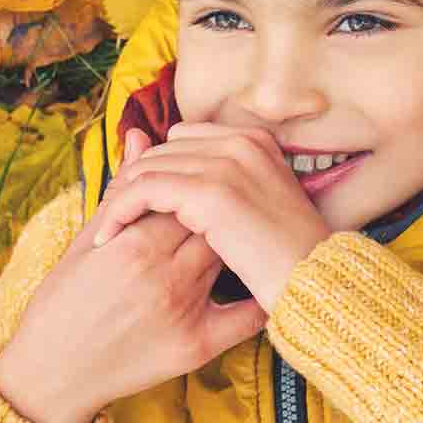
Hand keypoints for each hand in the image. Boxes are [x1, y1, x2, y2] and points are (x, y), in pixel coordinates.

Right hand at [0, 127, 268, 422]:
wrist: (51, 371)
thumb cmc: (63, 300)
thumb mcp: (86, 239)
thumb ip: (121, 188)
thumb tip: (141, 136)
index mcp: (135, 242)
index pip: (186, 194)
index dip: (194, 186)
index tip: (196, 185)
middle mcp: (165, 273)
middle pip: (214, 222)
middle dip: (219, 208)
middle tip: (225, 204)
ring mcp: (184, 310)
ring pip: (230, 257)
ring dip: (235, 241)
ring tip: (236, 232)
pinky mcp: (196, 346)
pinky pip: (245, 317)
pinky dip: (260, 296)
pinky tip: (260, 279)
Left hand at [90, 122, 332, 311]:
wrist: (314, 284)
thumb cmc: (286, 256)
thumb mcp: (257, 208)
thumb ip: (222, 182)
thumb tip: (187, 174)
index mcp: (254, 141)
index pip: (182, 139)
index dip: (155, 168)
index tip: (136, 202)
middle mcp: (240, 143)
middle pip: (162, 150)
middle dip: (133, 181)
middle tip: (112, 217)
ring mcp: (227, 164)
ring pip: (148, 167)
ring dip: (121, 196)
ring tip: (107, 228)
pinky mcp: (210, 192)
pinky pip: (143, 189)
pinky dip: (119, 209)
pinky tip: (108, 235)